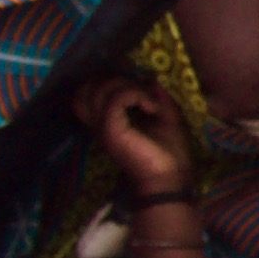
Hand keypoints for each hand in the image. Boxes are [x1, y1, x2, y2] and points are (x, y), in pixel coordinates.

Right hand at [77, 71, 197, 206]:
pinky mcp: (111, 130)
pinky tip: (151, 108)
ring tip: (148, 102)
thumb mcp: (167, 118)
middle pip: (88, 88)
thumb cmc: (169, 153)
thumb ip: (158, 98)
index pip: (88, 93)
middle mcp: (100, 123)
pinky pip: (116, 100)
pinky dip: (136, 95)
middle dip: (115, 80)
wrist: (170, 178)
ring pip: (101, 89)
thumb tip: (152, 79)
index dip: (109, 82)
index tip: (138, 88)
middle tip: (140, 93)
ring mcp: (103, 127)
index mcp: (109, 121)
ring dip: (129, 87)